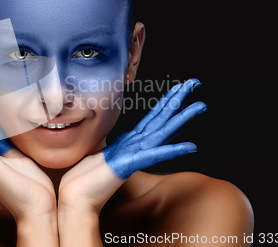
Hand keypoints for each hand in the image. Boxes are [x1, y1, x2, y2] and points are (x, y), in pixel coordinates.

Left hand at [58, 78, 205, 212]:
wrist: (78, 194)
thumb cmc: (88, 174)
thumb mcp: (103, 149)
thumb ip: (113, 143)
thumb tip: (111, 133)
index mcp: (132, 139)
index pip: (154, 115)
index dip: (168, 100)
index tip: (181, 86)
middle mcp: (138, 144)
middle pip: (162, 117)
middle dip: (179, 99)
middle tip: (195, 82)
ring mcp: (137, 153)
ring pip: (163, 131)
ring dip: (181, 118)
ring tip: (200, 105)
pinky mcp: (131, 164)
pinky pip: (154, 155)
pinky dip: (172, 151)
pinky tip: (189, 147)